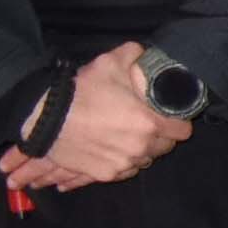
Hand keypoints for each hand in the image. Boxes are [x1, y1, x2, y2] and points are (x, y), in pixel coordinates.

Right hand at [26, 46, 187, 188]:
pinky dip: (122, 162)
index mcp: (149, 123)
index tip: (170, 117)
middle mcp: (140, 147)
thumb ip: (135, 55)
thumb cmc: (80, 91)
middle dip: (160, 136)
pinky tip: (115, 150)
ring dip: (141, 150)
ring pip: (144, 160)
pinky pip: (124, 171)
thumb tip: (145, 53)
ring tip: (129, 136)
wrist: (44, 117)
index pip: (182, 131)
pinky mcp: (104, 174)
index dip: (178, 122)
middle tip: (148, 125)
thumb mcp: (110, 63)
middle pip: (165, 147)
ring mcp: (122, 164)